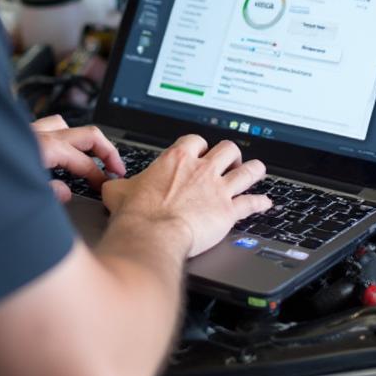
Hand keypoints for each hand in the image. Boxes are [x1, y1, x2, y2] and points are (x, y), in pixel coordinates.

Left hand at [31, 115, 125, 202]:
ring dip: (84, 141)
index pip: (86, 162)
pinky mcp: (22, 134)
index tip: (106, 188)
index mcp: (48, 148)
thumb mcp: (24, 193)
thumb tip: (66, 193)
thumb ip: (49, 192)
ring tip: (91, 156)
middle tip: (116, 168)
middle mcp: (43, 134)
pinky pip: (49, 127)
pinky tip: (60, 151)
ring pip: (69, 126)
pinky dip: (61, 137)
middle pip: (89, 135)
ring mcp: (32, 131)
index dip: (100, 177)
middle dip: (107, 152)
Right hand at [101, 135, 271, 257]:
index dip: (200, 145)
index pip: (196, 140)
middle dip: (231, 153)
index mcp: (177, 159)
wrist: (152, 234)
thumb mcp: (117, 191)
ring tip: (257, 170)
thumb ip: (119, 184)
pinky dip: (260, 203)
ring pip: (247, 171)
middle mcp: (201, 169)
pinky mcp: (228, 212)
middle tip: (231, 160)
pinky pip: (251, 203)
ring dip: (253, 170)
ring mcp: (217, 189)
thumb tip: (110, 185)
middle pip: (227, 149)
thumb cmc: (136, 214)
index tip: (200, 150)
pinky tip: (265, 204)